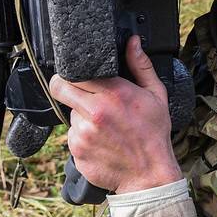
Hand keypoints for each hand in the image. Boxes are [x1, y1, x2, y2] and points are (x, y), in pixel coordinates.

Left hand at [49, 35, 182, 193]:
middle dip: (65, 86)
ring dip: (81, 116)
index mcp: (114, 94)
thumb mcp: (155, 95)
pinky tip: (101, 140)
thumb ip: (141, 65)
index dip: (73, 72)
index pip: (75, 72)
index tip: (78, 74)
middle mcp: (94, 112)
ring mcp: (82, 133)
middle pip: (60, 88)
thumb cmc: (154, 134)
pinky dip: (83, 136)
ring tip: (103, 124)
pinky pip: (72, 136)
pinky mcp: (76, 151)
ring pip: (70, 114)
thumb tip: (133, 41)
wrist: (149, 175)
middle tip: (79, 92)